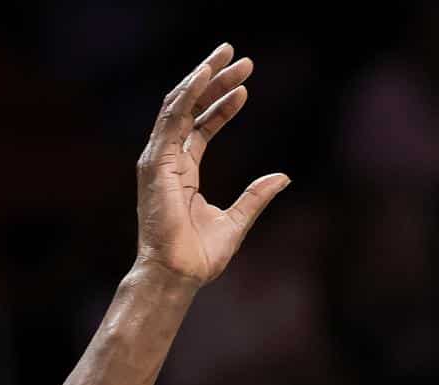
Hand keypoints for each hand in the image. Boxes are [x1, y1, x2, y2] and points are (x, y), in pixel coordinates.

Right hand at [134, 43, 289, 287]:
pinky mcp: (156, 162)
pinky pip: (172, 118)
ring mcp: (159, 159)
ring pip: (180, 105)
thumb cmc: (200, 257)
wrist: (178, 275)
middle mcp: (169, 159)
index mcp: (184, 171)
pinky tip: (205, 75)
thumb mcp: (237, 221)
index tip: (246, 87)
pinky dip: (188, 94)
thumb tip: (283, 177)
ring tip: (227, 56)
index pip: (202, 126)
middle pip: (191, 108)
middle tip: (238, 57)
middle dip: (214, 80)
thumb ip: (256, 196)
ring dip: (203, 77)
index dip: (223, 104)